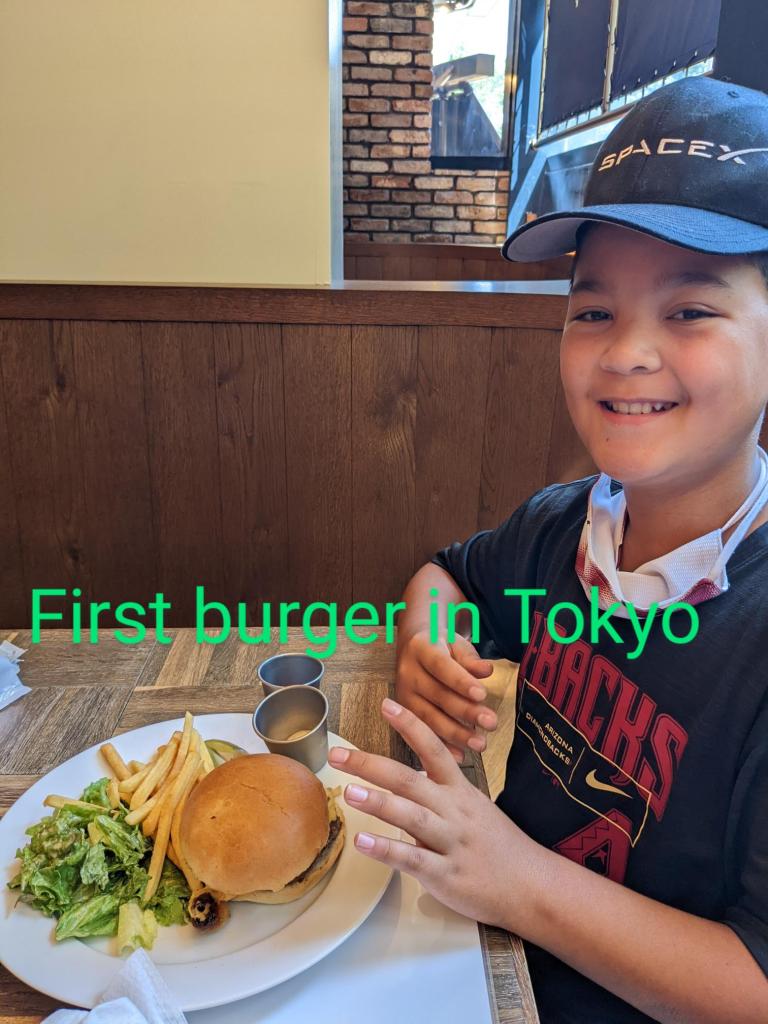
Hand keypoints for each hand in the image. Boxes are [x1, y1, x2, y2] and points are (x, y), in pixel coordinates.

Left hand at [328, 698, 539, 931]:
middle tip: (338, 754)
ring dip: (378, 802)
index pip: (434, 748)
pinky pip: (413, 859)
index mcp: (460, 790)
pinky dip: (386, 849)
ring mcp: (450, 841)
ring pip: (411, 816)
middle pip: (409, 779)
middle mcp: (453, 810)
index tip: (386, 704)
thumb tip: (409, 779)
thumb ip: (442, 793)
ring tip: (348, 791)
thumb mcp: (474, 808)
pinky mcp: (446, 873)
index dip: (410, 725)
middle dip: (371, 765)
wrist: (532, 885)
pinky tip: (362, 841)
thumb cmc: (498, 846)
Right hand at [395, 631, 496, 761]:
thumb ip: (470, 658)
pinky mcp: (403, 714)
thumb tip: (486, 670)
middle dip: (465, 711)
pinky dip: (441, 745)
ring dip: (455, 733)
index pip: (441, 666)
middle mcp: (407, 672)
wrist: (412, 648)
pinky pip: (421, 733)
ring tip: (480, 743)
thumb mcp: (455, 643)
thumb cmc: (440, 646)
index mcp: (420, 648)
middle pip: (437, 694)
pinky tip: (460, 755)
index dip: (460, 681)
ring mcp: (403, 695)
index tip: (481, 694)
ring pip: (429, 717)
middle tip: (490, 722)